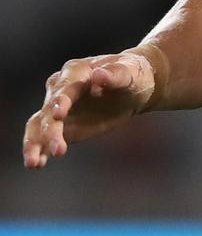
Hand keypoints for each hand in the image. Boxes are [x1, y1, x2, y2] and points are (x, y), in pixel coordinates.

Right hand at [22, 50, 158, 168]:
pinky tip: (37, 164)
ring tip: (33, 163)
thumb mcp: (130, 73)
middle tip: (59, 150)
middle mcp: (60, 89)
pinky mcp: (61, 127)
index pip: (64, 88)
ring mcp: (58, 109)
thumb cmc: (133, 75)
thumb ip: (115, 74)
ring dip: (34, 143)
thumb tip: (98, 74)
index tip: (58, 115)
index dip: (61, 101)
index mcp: (76, 71)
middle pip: (49, 110)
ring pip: (38, 125)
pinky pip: (44, 139)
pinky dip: (38, 150)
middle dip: (50, 130)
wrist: (133, 87)